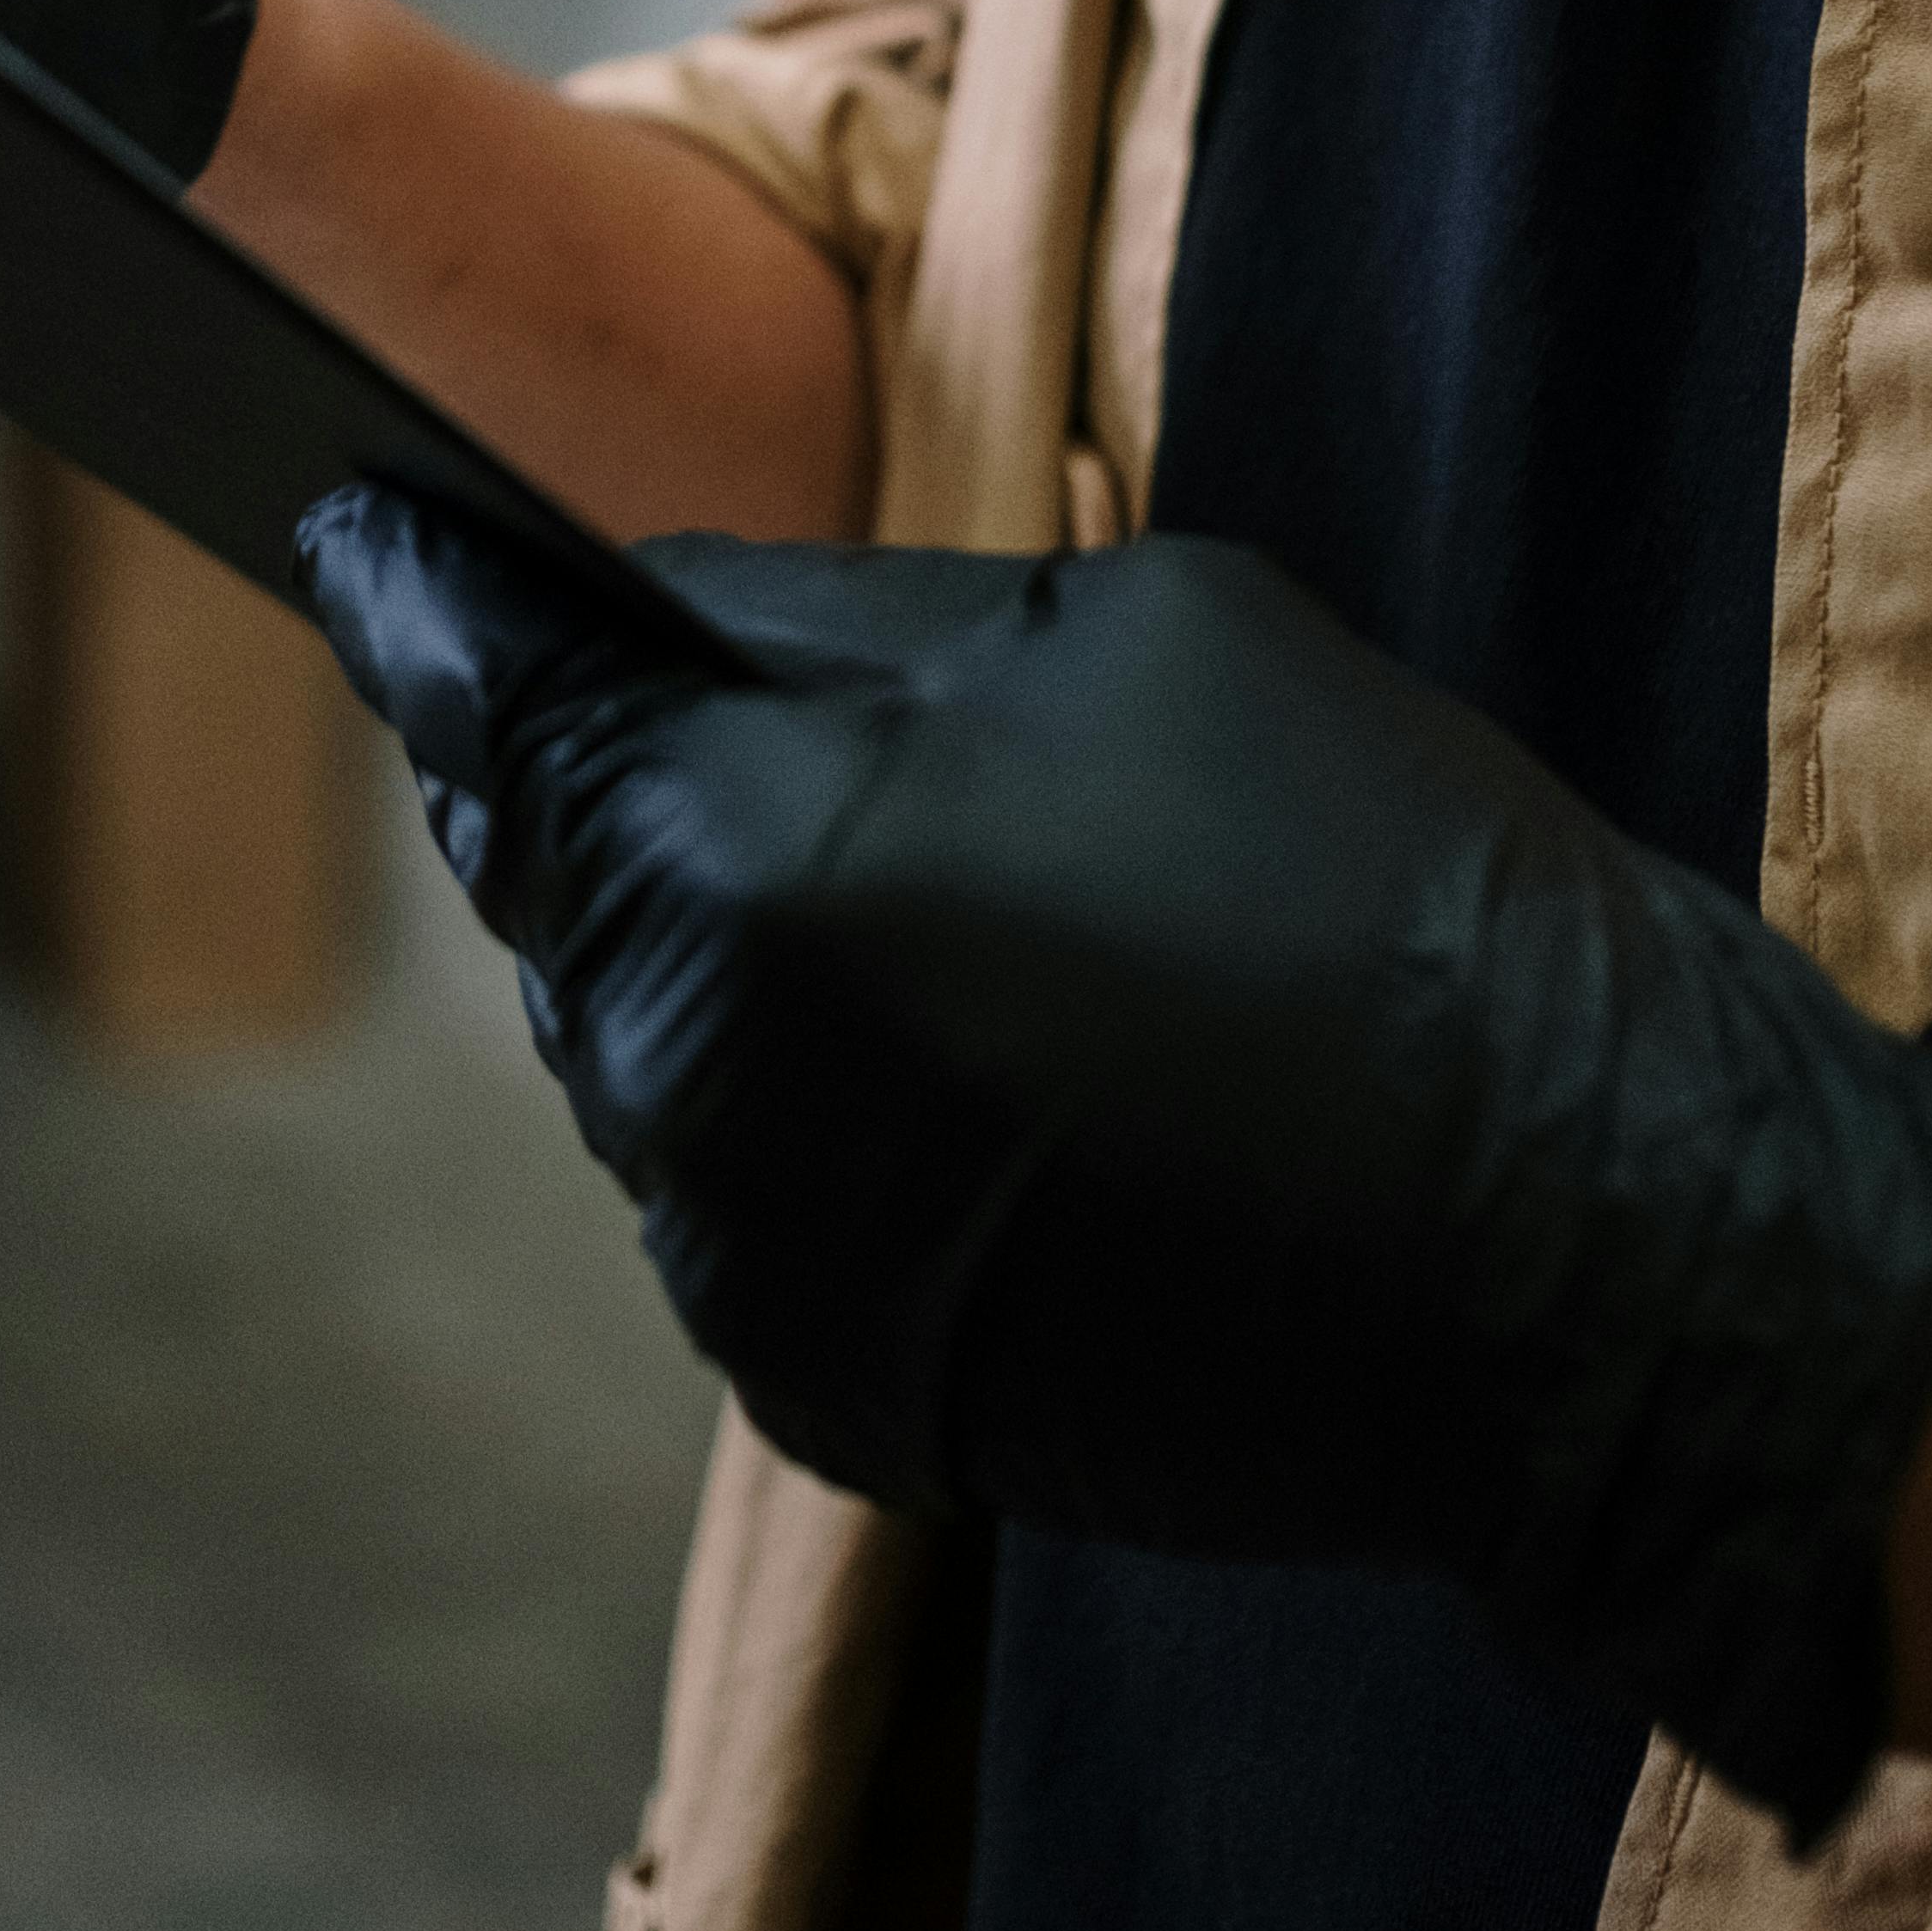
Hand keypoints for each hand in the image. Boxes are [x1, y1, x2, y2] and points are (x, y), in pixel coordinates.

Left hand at [292, 493, 1931, 1842]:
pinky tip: (995, 1080)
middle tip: (770, 735)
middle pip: (560, 882)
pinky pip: (744, 1196)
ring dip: (730, 965)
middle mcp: (697, 1070)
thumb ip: (829, 627)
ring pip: (646, 1045)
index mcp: (745, 848)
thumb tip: (656, 615)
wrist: (1583, 1235)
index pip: (490, 705)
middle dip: (620, 792)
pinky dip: (813, 1119)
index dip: (414, 609)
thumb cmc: (1370, 876)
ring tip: (954, 923)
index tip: (348, 541)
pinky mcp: (833, 1389)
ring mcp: (753, 1256)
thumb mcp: (1109, 625)